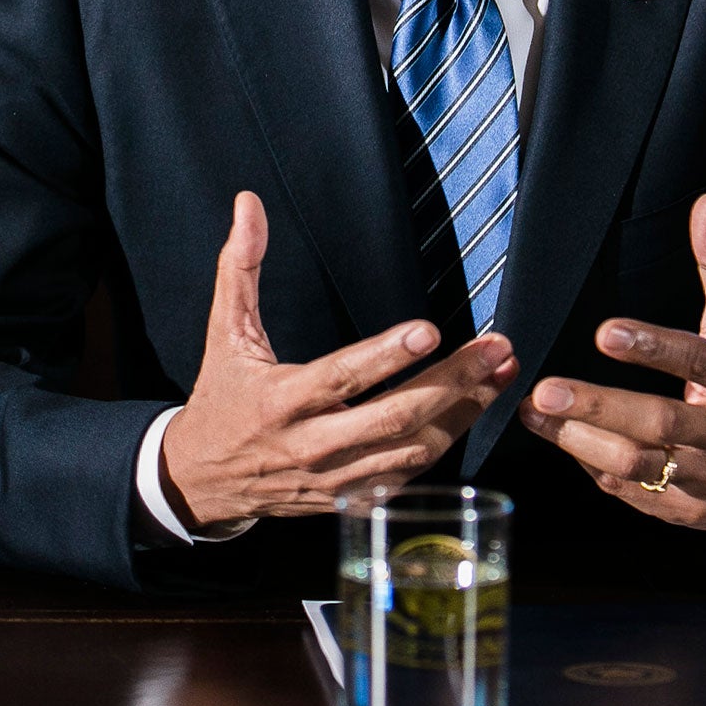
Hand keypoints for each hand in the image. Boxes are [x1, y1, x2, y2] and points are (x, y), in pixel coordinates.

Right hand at [161, 191, 518, 531]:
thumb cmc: (221, 398)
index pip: (341, 377)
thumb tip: (248, 205)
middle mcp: (312, 444)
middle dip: (453, 382)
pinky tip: (473, 409)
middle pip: (395, 417)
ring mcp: (336, 478)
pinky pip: (410, 474)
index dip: (387, 356)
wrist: (204, 480)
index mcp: (281, 400)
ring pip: (413, 450)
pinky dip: (447, 441)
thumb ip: (239, 268)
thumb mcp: (225, 333)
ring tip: (500, 374)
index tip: (430, 331)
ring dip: (464, 411)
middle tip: (494, 349)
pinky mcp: (352, 499)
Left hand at [518, 193, 705, 531]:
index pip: (698, 362)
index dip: (653, 348)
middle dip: (599, 406)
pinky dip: (593, 468)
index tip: (605, 331)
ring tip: (535, 411)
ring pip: (640, 465)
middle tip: (545, 388)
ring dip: (581, 440)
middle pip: (661, 423)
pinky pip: (632, 492)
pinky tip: (560, 439)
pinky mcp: (686, 511)